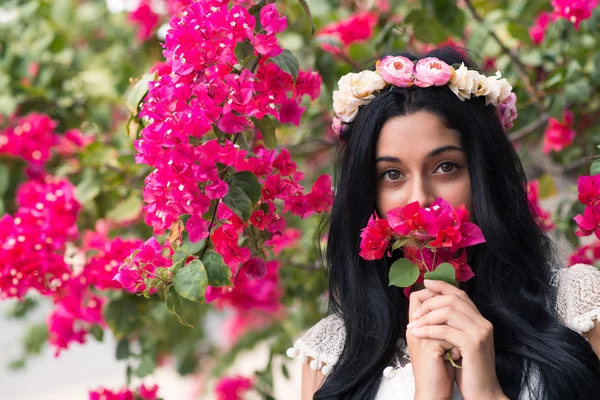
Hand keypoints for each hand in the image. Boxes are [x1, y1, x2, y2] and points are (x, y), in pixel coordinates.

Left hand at [408, 280, 506, 399]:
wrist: (482, 393)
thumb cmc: (468, 370)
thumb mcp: (459, 342)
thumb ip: (451, 325)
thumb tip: (430, 308)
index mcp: (480, 320)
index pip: (460, 294)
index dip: (442, 286)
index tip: (426, 283)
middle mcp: (483, 323)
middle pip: (452, 299)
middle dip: (430, 303)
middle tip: (415, 314)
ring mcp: (480, 332)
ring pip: (448, 311)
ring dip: (426, 316)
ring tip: (413, 326)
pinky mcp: (473, 344)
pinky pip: (445, 330)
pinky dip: (428, 330)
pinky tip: (417, 334)